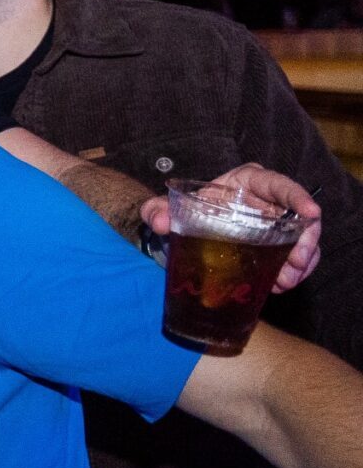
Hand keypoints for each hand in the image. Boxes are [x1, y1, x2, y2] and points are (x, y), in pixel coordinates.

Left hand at [143, 163, 321, 291]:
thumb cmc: (183, 210)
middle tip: (294, 264)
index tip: (312, 213)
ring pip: (303, 242)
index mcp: (248, 182)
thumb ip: (156, 210)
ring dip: (300, 263)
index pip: (278, 184)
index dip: (298, 196)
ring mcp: (277, 225)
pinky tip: (278, 285)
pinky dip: (292, 273)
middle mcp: (269, 202)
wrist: (184, 230)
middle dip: (305, 241)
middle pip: (300, 218)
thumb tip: (160, 222)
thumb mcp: (166, 207)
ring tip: (284, 281)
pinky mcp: (278, 246)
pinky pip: (294, 259)